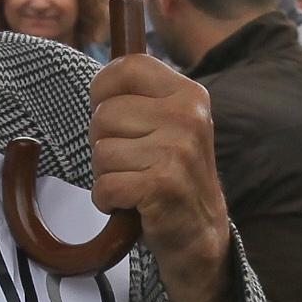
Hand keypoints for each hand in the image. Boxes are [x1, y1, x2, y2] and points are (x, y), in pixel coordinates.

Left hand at [88, 53, 236, 301]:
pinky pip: (104, 185)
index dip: (103, 90)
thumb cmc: (173, 175)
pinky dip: (107, 200)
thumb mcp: (170, 125)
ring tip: (134, 183)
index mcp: (189, 94)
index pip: (127, 67)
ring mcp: (177, 152)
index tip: (110, 113)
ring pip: (100, 151)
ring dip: (106, 175)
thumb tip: (100, 78)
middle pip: (104, 114)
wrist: (201, 234)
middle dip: (104, 143)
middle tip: (131, 163)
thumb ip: (142, 98)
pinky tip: (129, 204)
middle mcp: (188, 117)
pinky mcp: (162, 186)